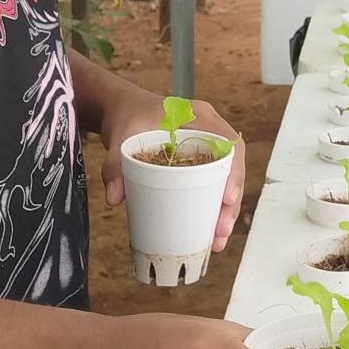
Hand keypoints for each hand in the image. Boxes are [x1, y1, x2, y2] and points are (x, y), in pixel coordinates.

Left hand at [98, 93, 246, 251]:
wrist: (121, 108)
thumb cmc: (127, 116)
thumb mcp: (121, 136)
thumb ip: (114, 164)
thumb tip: (115, 198)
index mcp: (201, 118)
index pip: (229, 144)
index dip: (234, 172)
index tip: (227, 199)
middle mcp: (210, 132)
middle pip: (232, 168)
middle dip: (230, 203)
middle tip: (220, 231)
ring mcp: (205, 148)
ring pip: (225, 181)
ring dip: (224, 211)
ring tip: (216, 240)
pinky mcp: (197, 163)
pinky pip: (212, 184)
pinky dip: (212, 208)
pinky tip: (208, 232)